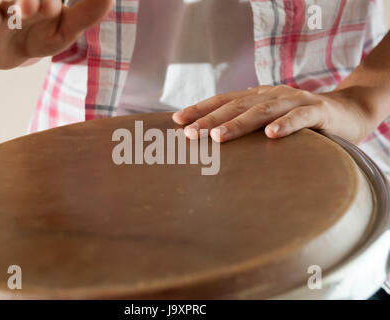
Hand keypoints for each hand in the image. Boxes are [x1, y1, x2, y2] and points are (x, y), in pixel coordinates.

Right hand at [0, 0, 112, 68]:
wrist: (21, 52)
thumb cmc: (44, 35)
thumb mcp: (66, 28)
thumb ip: (86, 14)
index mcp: (35, 3)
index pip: (45, 1)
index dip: (47, 4)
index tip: (45, 11)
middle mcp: (10, 7)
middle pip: (13, 0)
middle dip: (23, 3)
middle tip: (28, 11)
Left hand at [172, 85, 377, 144]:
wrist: (347, 111)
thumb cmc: (301, 122)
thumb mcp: (271, 121)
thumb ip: (249, 125)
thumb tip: (215, 139)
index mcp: (258, 96)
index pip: (224, 101)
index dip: (201, 108)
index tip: (176, 120)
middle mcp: (272, 94)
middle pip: (237, 105)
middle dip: (211, 119)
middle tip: (189, 132)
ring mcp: (295, 100)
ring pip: (263, 110)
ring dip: (239, 123)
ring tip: (218, 136)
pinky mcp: (319, 111)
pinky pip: (301, 117)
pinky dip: (286, 124)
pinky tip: (271, 135)